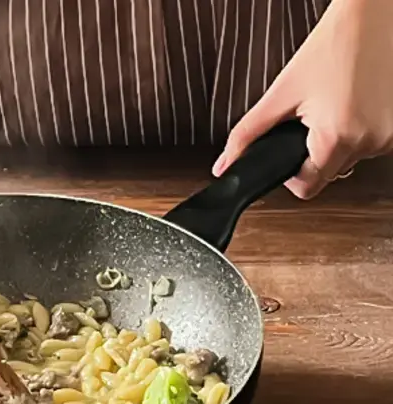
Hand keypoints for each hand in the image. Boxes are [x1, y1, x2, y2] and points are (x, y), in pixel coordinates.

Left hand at [212, 0, 392, 198]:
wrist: (374, 17)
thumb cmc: (334, 45)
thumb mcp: (281, 93)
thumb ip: (248, 134)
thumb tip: (225, 164)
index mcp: (337, 138)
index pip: (307, 189)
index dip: (290, 177)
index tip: (286, 157)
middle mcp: (369, 142)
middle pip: (328, 173)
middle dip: (312, 152)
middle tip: (310, 118)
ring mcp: (390, 136)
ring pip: (349, 158)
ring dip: (336, 140)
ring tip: (333, 104)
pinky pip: (369, 143)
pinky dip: (357, 130)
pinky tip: (352, 104)